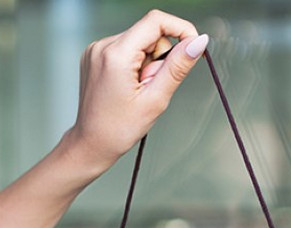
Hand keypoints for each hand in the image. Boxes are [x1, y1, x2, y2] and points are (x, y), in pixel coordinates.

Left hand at [61, 10, 208, 172]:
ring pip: (139, 41)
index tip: (192, 48)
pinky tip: (128, 85)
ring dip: (147, 62)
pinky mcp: (95, 55)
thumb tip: (199, 41)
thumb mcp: (155, 99)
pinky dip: (135, 63)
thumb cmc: (118, 129)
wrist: (91, 143)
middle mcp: (102, 46)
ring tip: (137, 89)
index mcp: (116, 55)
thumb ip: (178, 66)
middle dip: (159, 56)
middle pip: (149, 32)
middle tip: (150, 85)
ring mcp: (95, 50)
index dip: (180, 29)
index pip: (156, 21)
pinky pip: (127, 48)